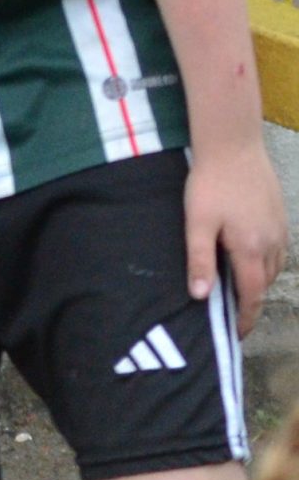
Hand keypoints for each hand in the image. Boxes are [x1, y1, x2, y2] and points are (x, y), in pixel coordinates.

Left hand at [186, 133, 287, 333]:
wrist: (233, 145)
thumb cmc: (211, 182)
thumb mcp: (197, 221)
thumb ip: (199, 259)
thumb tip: (200, 296)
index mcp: (251, 250)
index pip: (251, 296)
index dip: (245, 318)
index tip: (237, 335)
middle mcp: (272, 244)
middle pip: (264, 284)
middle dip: (250, 300)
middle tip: (231, 310)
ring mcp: (280, 230)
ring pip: (274, 268)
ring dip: (258, 280)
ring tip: (239, 286)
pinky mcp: (281, 216)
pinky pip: (278, 250)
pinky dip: (266, 261)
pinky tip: (251, 254)